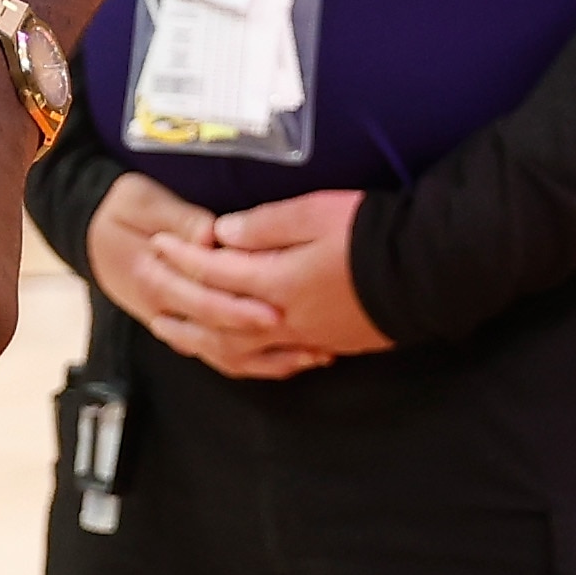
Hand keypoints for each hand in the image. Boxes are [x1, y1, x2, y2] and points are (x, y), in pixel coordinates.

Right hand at [85, 170, 327, 379]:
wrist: (91, 233)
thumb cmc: (121, 209)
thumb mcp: (140, 200)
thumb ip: (178, 216)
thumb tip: (210, 235)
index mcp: (152, 277)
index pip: (200, 299)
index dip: (237, 309)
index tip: (274, 312)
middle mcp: (164, 310)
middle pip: (217, 334)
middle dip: (267, 340)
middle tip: (310, 338)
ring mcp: (175, 326)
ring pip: (222, 356)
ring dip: (269, 360)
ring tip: (314, 356)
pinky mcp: (185, 331)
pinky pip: (220, 358)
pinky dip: (256, 364)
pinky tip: (291, 361)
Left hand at [163, 188, 393, 364]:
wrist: (427, 274)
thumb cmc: (371, 235)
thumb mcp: (316, 213)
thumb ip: (266, 225)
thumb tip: (222, 234)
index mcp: (277, 280)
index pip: (216, 271)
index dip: (183, 256)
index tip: (157, 241)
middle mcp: (284, 317)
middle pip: (217, 316)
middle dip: (180, 301)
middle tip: (148, 288)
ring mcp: (305, 337)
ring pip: (239, 348)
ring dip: (200, 339)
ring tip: (172, 332)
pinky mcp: (326, 346)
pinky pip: (271, 361)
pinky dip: (244, 360)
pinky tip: (234, 354)